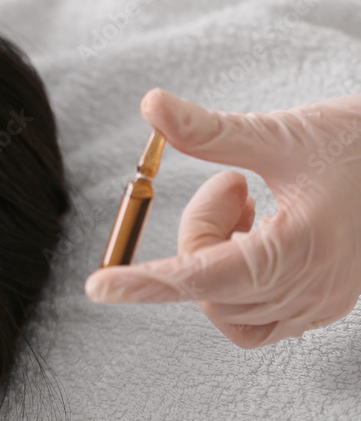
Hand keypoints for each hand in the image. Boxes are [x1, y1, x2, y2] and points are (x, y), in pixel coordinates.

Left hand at [84, 88, 360, 348]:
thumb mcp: (282, 132)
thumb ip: (210, 129)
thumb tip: (150, 104)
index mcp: (302, 249)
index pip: (203, 276)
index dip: (146, 282)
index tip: (98, 287)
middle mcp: (312, 290)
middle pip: (207, 288)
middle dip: (198, 235)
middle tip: (230, 184)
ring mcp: (320, 305)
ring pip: (225, 307)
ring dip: (216, 256)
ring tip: (249, 204)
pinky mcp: (323, 306)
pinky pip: (253, 316)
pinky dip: (234, 280)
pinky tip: (256, 233)